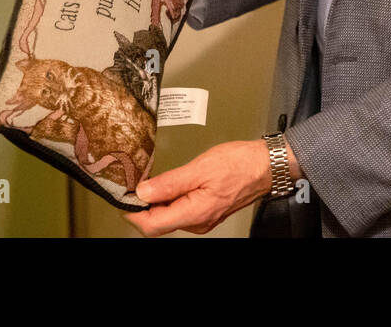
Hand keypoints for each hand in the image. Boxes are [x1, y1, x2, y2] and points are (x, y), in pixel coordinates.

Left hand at [123, 140, 271, 235]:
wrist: (267, 165)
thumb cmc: (239, 164)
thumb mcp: (200, 167)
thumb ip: (169, 183)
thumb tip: (143, 192)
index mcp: (195, 213)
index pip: (152, 226)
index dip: (133, 213)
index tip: (124, 197)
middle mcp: (198, 223)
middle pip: (159, 222)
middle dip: (145, 205)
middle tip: (137, 182)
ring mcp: (203, 219)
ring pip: (170, 216)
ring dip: (159, 201)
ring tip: (156, 180)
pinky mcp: (208, 212)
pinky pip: (182, 210)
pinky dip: (172, 199)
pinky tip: (174, 183)